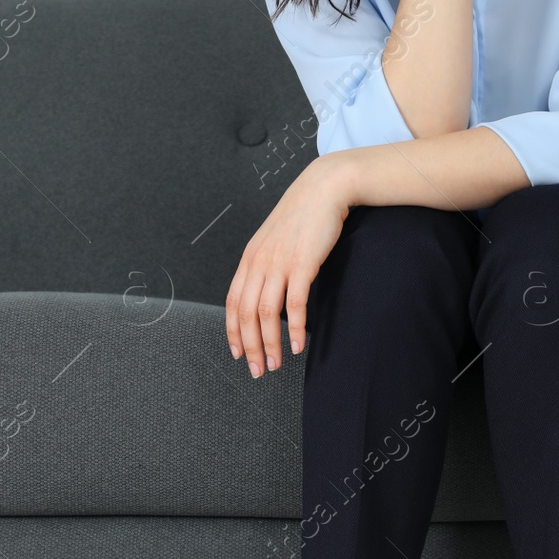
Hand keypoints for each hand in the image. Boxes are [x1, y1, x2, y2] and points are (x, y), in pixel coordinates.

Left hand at [226, 156, 352, 376]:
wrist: (324, 188)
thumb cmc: (303, 216)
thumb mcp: (275, 241)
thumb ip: (267, 266)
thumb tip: (267, 294)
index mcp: (250, 259)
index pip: (233, 303)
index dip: (233, 333)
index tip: (238, 354)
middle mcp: (259, 262)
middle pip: (247, 314)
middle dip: (249, 347)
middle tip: (257, 370)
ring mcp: (279, 263)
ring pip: (267, 314)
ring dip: (270, 344)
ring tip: (276, 363)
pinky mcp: (303, 264)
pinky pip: (295, 304)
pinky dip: (294, 329)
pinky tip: (297, 345)